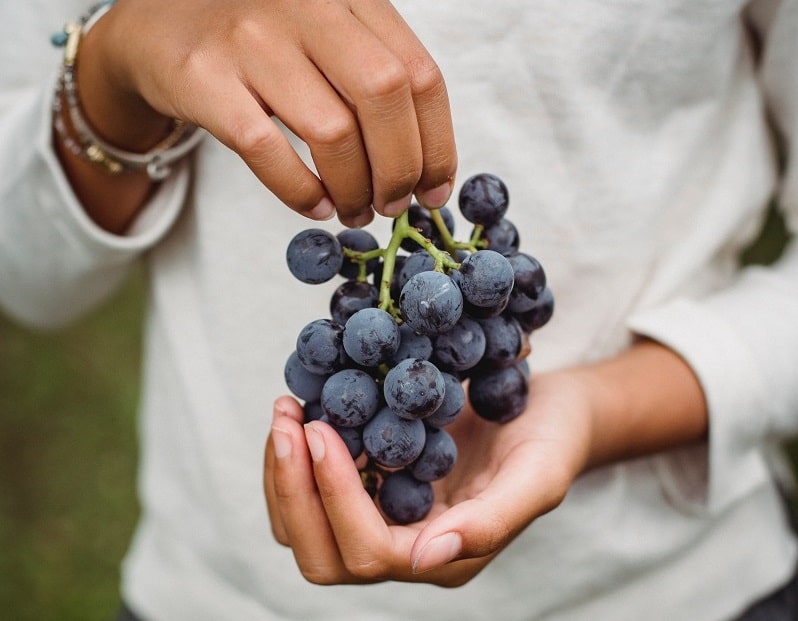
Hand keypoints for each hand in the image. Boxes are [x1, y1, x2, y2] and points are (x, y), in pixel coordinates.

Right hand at [77, 0, 456, 226]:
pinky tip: (315, 206)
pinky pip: (267, 150)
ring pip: (331, 131)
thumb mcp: (329, 39)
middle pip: (384, 96)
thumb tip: (426, 173)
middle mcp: (306, 5)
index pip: (420, 75)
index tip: (435, 190)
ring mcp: (251, 38)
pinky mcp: (204, 76)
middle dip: (399, 169)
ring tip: (354, 210)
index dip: (438, 144)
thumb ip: (377, 82)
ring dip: (354, 189)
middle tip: (393, 205)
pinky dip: (300, 192)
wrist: (158, 27)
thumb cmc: (263, 44)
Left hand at [263, 340, 707, 585]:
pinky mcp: (374, 486)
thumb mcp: (539, 476)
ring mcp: (384, 518)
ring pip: (306, 528)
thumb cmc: (553, 441)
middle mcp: (405, 547)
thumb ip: (493, 522)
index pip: (370, 551)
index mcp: (444, 555)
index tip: (321, 430)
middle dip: (294, 488)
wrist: (552, 412)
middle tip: (287, 419)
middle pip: (322, 552)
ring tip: (286, 409)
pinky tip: (303, 409)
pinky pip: (315, 490)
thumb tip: (426, 558)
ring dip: (285, 473)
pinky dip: (297, 458)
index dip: (336, 497)